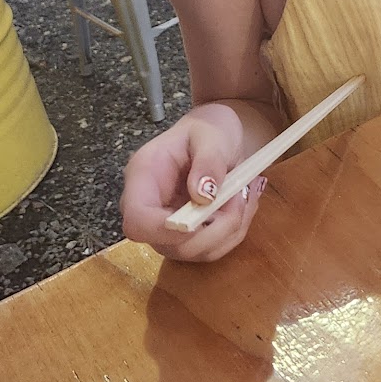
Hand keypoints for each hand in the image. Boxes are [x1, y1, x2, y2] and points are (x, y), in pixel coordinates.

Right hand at [120, 104, 268, 261]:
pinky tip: (241, 204)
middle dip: (212, 229)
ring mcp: (167, 226)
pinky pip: (212, 250)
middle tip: (238, 196)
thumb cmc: (208, 128)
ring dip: (229, 229)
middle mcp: (149, 208)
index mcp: (143, 177)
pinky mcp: (187, 237)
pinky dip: (234, 231)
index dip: (164, 230)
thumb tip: (202, 196)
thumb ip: (208, 161)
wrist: (217, 138)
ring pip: (195, 253)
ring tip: (243, 194)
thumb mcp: (212, 134)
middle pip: (167, 245)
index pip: (137, 220)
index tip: (202, 217)